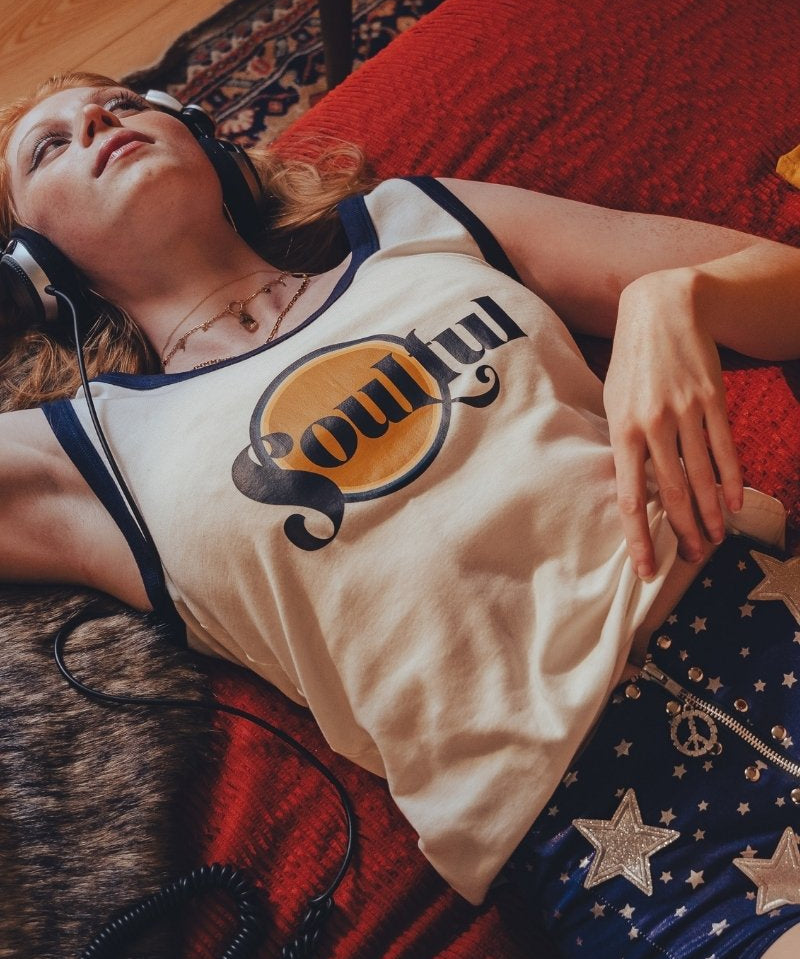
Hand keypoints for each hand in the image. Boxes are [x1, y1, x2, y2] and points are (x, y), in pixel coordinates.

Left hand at [603, 269, 742, 577]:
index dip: (638, 537)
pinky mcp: (713, 401)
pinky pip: (725, 449)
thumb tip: (629, 485)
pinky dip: (732, 479)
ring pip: (702, 476)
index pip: (629, 496)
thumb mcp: (612, 400)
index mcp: (621, 429)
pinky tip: (735, 503)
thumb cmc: (631, 362)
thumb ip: (621, 442)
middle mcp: (654, 425)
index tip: (645, 568)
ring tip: (715, 540)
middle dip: (682, 532)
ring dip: (710, 514)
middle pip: (671, 493)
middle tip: (690, 560)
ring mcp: (687, 413)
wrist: (662, 309)